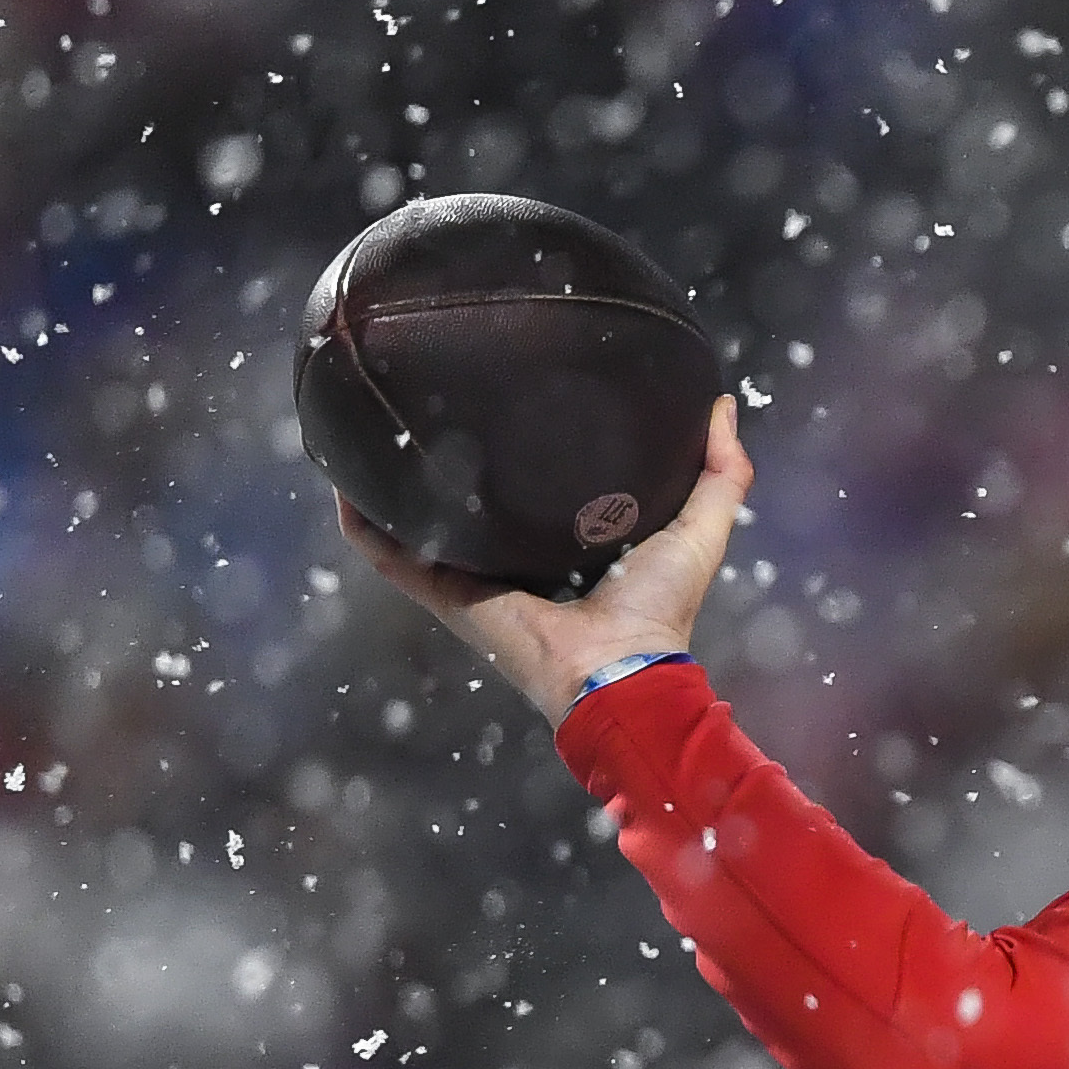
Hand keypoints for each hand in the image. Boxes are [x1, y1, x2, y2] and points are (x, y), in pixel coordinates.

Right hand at [339, 395, 748, 719]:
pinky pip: (393, 556)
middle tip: (432, 401)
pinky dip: (365, 526)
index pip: (535, 490)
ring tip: (374, 429)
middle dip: (449, 460)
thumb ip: (723, 473)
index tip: (510, 398)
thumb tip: (723, 405)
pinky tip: (345, 485)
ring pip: (422, 524)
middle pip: (472, 503)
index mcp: (566, 547)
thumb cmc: (660, 608)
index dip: (523, 451)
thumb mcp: (702, 529)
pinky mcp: (447, 594)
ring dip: (394, 485)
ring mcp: (474, 578)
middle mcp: (515, 560)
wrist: (619, 669)